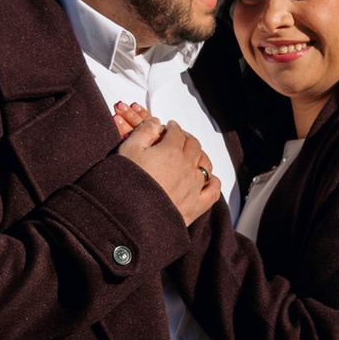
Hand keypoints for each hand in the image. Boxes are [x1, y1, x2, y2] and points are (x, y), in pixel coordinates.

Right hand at [112, 102, 221, 224]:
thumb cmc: (126, 183)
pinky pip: (212, 191)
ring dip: (200, 157)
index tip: (169, 127)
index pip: (177, 132)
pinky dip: (212, 182)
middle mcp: (187, 166)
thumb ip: (143, 131)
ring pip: (205, 165)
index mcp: (171, 150)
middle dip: (187, 138)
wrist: (129, 217)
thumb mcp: (128, 150)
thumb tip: (156, 121)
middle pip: (193, 146)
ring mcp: (194, 187)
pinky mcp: (196, 207)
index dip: (172, 128)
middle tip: (180, 138)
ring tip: (193, 156)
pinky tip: (207, 180)